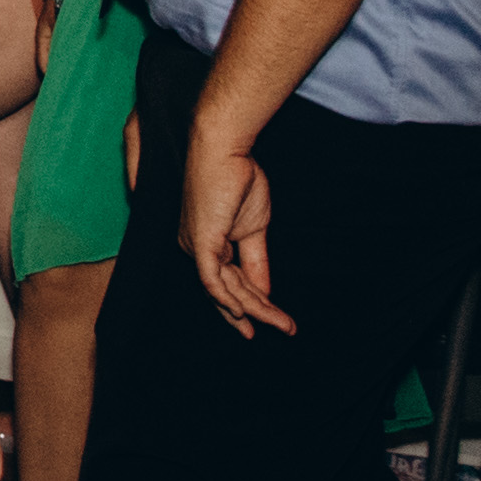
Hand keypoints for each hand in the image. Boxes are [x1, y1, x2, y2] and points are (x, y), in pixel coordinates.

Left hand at [182, 133, 287, 335]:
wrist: (225, 150)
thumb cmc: (238, 179)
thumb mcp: (254, 228)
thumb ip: (256, 261)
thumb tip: (266, 291)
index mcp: (206, 244)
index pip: (228, 283)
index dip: (249, 303)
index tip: (270, 319)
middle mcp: (195, 249)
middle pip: (228, 292)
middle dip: (256, 314)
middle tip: (282, 330)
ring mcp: (195, 247)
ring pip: (226, 292)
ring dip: (257, 310)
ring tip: (285, 325)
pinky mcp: (200, 242)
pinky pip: (213, 281)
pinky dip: (230, 300)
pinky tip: (247, 314)